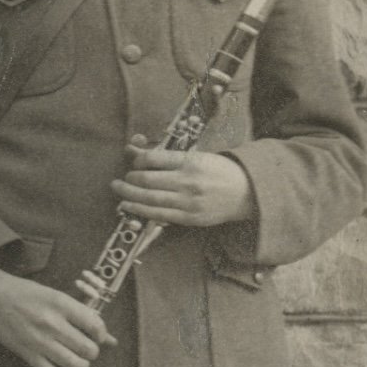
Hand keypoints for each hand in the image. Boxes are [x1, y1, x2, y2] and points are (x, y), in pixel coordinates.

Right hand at [0, 267, 114, 366]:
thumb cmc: (24, 293)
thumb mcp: (55, 296)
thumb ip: (82, 316)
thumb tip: (111, 339)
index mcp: (60, 304)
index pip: (96, 326)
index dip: (101, 334)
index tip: (96, 335)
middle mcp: (52, 323)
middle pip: (89, 349)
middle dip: (91, 351)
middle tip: (83, 346)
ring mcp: (39, 341)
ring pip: (76, 364)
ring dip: (81, 364)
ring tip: (75, 358)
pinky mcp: (27, 354)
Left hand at [115, 146, 256, 232]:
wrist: (249, 193)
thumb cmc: (220, 171)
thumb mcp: (198, 156)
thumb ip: (167, 156)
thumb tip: (134, 149)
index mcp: (191, 162)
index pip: (153, 158)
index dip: (137, 160)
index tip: (135, 162)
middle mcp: (189, 181)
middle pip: (147, 179)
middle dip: (129, 178)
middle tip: (122, 178)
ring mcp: (189, 201)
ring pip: (149, 198)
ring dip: (128, 194)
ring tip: (117, 189)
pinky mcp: (190, 217)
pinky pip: (158, 214)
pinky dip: (139, 210)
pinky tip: (127, 205)